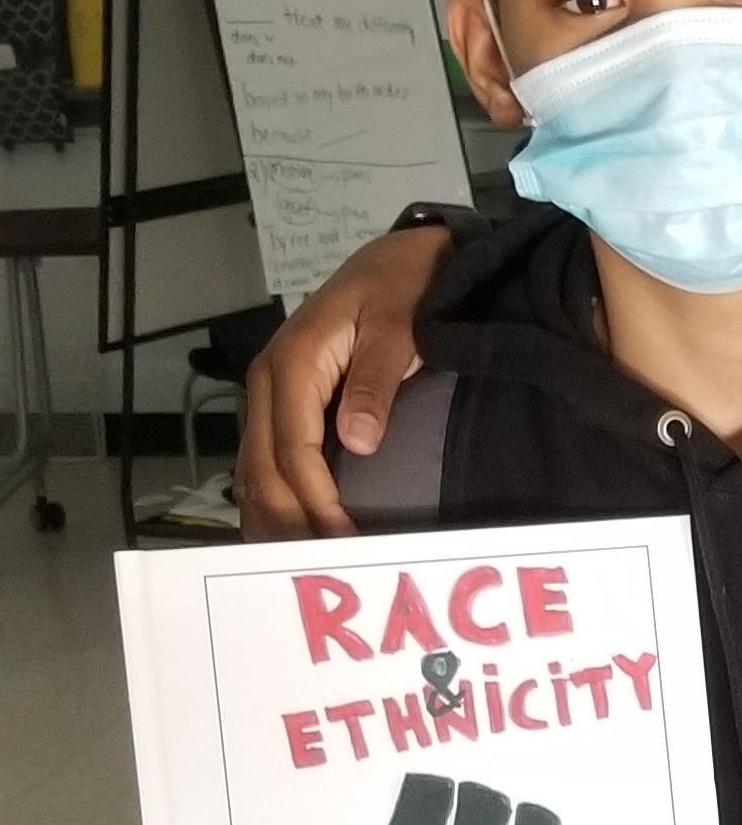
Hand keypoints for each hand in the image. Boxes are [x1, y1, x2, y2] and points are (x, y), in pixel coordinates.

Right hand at [236, 225, 450, 538]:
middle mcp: (269, 381)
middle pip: (263, 470)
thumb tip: (357, 443)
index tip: (344, 541)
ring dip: (274, 518)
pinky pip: (266, 459)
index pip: (294, 451)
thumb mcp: (398, 322)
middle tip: (321, 569)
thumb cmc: (403, 285)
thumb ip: (378, 378)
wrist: (400, 255)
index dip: (316, 501)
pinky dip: (274, 498)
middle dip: (289, 522)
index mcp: (293, 365)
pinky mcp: (283, 401)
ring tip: (300, 564)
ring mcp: (271, 392)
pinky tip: (291, 531)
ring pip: (255, 470)